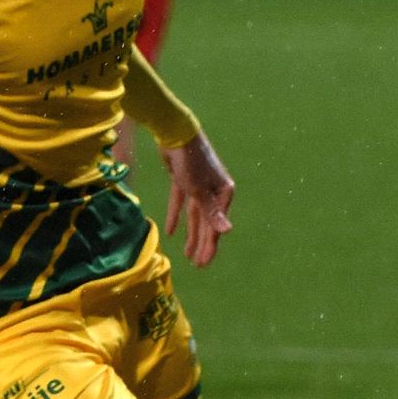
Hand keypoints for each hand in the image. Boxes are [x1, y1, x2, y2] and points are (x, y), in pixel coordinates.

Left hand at [160, 133, 233, 267]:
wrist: (176, 134)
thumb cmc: (191, 162)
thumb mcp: (200, 191)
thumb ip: (211, 213)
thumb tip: (226, 231)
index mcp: (223, 193)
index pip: (215, 226)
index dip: (209, 246)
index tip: (203, 263)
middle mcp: (214, 191)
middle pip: (206, 222)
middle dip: (201, 243)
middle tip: (197, 264)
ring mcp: (199, 186)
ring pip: (194, 215)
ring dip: (191, 234)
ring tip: (187, 254)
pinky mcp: (184, 181)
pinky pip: (181, 202)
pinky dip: (175, 215)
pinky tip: (171, 231)